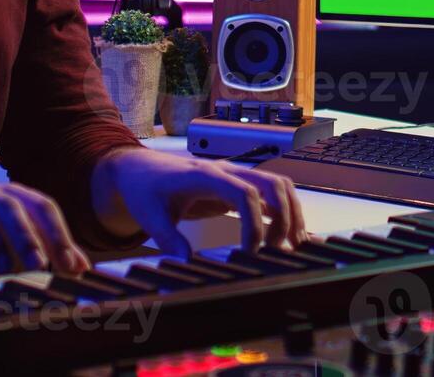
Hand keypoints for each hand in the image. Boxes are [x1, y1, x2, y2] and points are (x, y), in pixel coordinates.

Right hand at [0, 176, 90, 294]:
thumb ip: (43, 241)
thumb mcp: (7, 223)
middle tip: (40, 266)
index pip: (42, 207)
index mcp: (11, 195)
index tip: (72, 266)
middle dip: (28, 237)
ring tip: (5, 278)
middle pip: (12, 209)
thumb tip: (81, 266)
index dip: (59, 234)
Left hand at [91, 149, 307, 257]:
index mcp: (205, 175)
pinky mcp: (237, 186)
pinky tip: (287, 236)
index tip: (251, 252)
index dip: (254, 224)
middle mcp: (226, 171)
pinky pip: (270, 193)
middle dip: (285, 217)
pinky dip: (284, 211)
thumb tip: (187, 263)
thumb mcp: (148, 215)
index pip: (245, 193)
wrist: (139, 169)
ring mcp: (234, 176)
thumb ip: (167, 239)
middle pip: (272, 184)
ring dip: (291, 212)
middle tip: (281, 250)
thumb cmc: (144, 189)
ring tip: (294, 245)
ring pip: (278, 185)